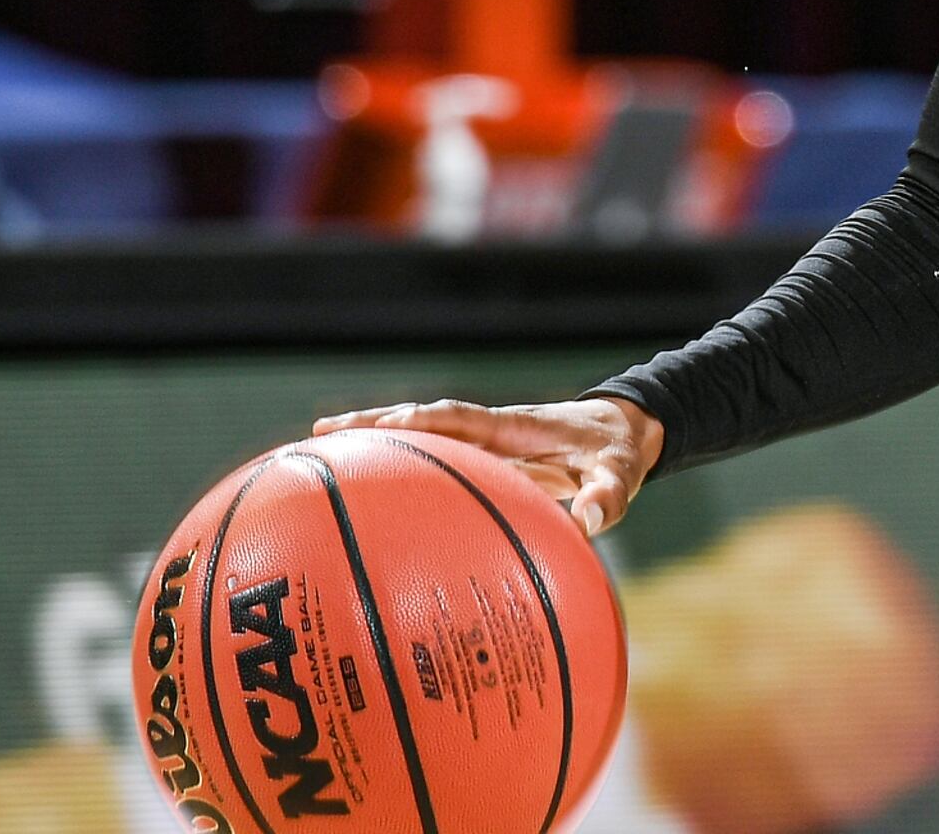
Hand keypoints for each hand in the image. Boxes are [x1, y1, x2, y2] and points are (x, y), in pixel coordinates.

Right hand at [316, 395, 663, 534]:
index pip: (460, 417)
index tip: (381, 426)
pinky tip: (364, 489)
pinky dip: (398, 464)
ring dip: (375, 443)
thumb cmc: (618, 454)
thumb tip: (590, 521)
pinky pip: (433, 458)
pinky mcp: (482, 458)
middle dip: (376, 426)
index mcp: (515, 427)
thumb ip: (608, 496)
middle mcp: (490, 429)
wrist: (622, 434)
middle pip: (423, 420)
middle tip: (319, 436)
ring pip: (421, 437)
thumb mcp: (621, 475)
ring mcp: (483, 443)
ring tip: (316, 456)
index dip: (421, 420)